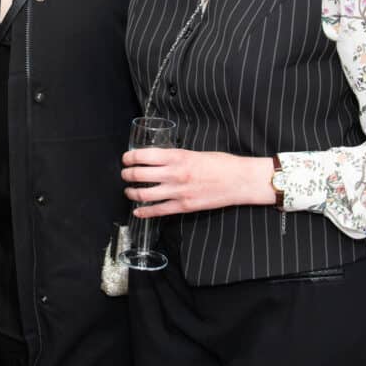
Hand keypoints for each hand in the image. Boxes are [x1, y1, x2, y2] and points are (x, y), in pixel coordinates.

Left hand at [121, 148, 275, 217]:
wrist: (240, 180)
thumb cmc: (222, 164)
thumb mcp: (195, 153)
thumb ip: (176, 157)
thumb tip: (159, 159)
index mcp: (177, 156)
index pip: (143, 156)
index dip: (129, 158)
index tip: (126, 159)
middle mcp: (174, 174)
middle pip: (139, 175)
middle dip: (127, 175)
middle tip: (125, 174)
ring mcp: (178, 192)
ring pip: (144, 194)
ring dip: (131, 193)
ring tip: (129, 191)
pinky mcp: (184, 206)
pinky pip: (158, 211)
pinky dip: (144, 212)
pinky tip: (138, 211)